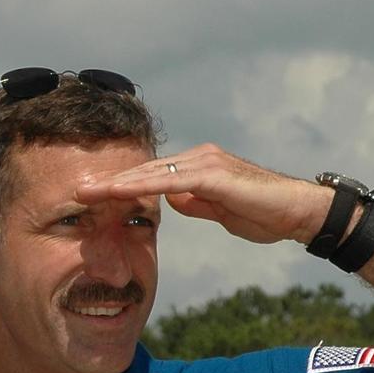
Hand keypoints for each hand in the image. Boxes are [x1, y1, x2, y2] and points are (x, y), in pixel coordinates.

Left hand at [74, 143, 332, 246]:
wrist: (299, 212)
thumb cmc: (264, 213)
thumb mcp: (219, 211)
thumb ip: (195, 203)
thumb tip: (170, 201)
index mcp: (197, 168)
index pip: (150, 177)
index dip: (119, 187)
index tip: (90, 197)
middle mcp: (198, 158)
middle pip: (144, 170)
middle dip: (108, 182)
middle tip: (74, 191)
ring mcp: (206, 163)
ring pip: (151, 172)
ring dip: (116, 183)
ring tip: (85, 192)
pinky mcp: (215, 174)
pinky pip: (170, 180)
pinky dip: (141, 186)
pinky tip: (119, 192)